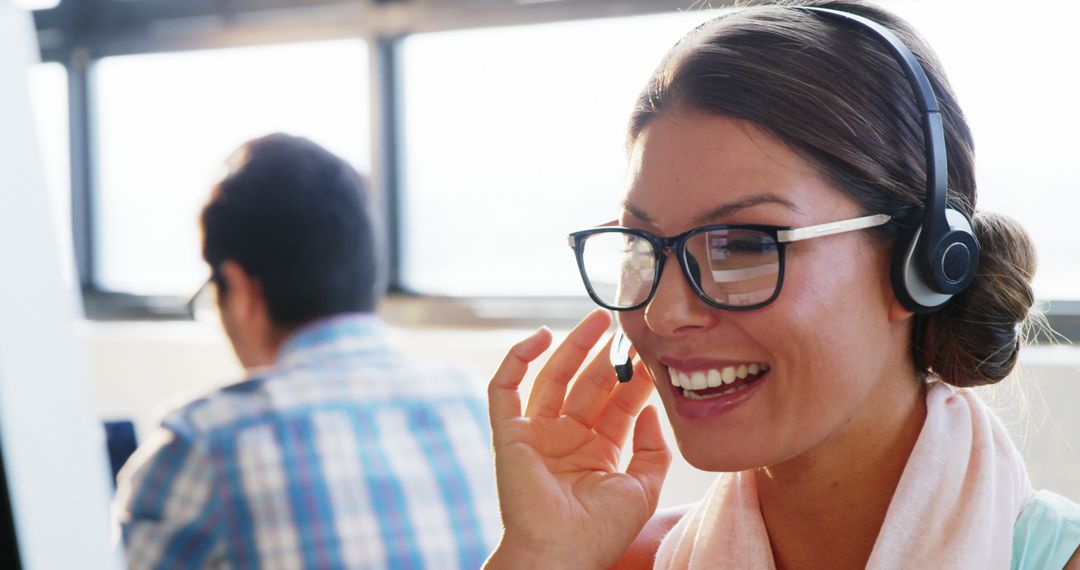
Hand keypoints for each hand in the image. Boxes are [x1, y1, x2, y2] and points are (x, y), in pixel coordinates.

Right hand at [485, 310, 671, 569]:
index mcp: (596, 452)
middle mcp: (566, 438)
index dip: (633, 378)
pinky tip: (541, 336)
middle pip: (588, 385)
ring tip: (597, 320)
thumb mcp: (642, 489)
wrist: (559, 555)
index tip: (650, 353)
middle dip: (607, 356)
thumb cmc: (600, 533)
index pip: (616, 404)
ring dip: (573, 347)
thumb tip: (647, 411)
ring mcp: (537, 434)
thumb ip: (652, 450)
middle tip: (624, 325)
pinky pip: (505, 389)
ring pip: (553, 378)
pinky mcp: (509, 433)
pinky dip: (517, 359)